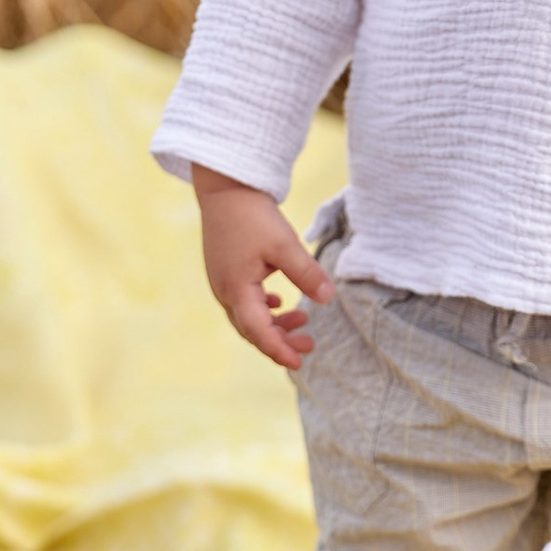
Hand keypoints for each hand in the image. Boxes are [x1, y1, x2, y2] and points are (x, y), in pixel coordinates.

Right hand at [193, 168, 332, 369]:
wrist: (224, 187)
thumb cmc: (252, 215)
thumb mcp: (285, 244)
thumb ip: (306, 273)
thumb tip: (329, 298)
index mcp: (237, 289)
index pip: (258, 332)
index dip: (279, 349)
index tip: (299, 362)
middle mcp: (225, 291)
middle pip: (252, 330)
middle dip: (280, 341)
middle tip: (309, 345)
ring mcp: (222, 281)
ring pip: (248, 316)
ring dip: (274, 323)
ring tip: (303, 319)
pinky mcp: (225, 270)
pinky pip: (244, 300)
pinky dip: (263, 308)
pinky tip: (279, 301)